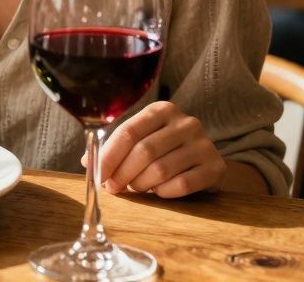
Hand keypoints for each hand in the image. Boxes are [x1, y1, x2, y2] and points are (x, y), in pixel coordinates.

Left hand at [86, 101, 225, 198]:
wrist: (205, 162)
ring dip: (141, 184)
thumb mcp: (142, 140)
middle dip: (122, 173)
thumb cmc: (165, 150)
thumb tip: (87, 162)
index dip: (109, 155)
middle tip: (113, 187)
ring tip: (136, 187)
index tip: (97, 174)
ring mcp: (203, 144)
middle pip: (144, 151)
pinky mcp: (215, 166)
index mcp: (162, 110)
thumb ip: (115, 146)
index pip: (129, 131)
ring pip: (160, 170)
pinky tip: (158, 192)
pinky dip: (163, 192)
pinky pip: (181, 185)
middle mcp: (186, 122)